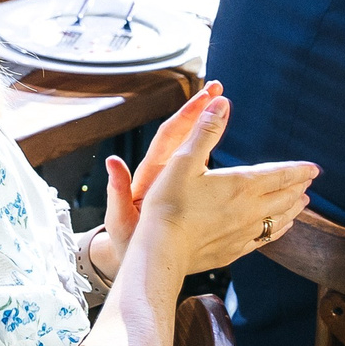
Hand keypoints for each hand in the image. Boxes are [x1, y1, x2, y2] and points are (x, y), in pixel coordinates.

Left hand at [102, 83, 222, 268]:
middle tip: (217, 87)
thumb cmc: (127, 240)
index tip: (205, 96)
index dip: (187, 115)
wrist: (133, 258)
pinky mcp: (188, 192)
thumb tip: (112, 161)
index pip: (170, 136)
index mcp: (151, 174)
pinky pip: (205, 168)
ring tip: (225, 104)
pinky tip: (232, 146)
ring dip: (209, 124)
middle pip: (184, 134)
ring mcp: (178, 181)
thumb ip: (117, 191)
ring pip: (196, 147)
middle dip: (199, 109)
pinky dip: (216, 152)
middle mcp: (165, 172)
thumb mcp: (121, 219)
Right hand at [130, 90, 317, 274]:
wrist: (161, 250)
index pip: (279, 175)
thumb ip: (205, 131)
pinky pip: (266, 239)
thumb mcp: (182, 160)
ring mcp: (244, 233)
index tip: (314, 168)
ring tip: (303, 201)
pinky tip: (281, 227)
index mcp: (241, 185)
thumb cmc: (168, 204)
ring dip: (294, 208)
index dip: (298, 170)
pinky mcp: (234, 251)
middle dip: (299, 186)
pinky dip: (279, 229)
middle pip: (285, 196)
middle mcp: (250, 210)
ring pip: (280, 219)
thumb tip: (221, 102)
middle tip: (309, 180)